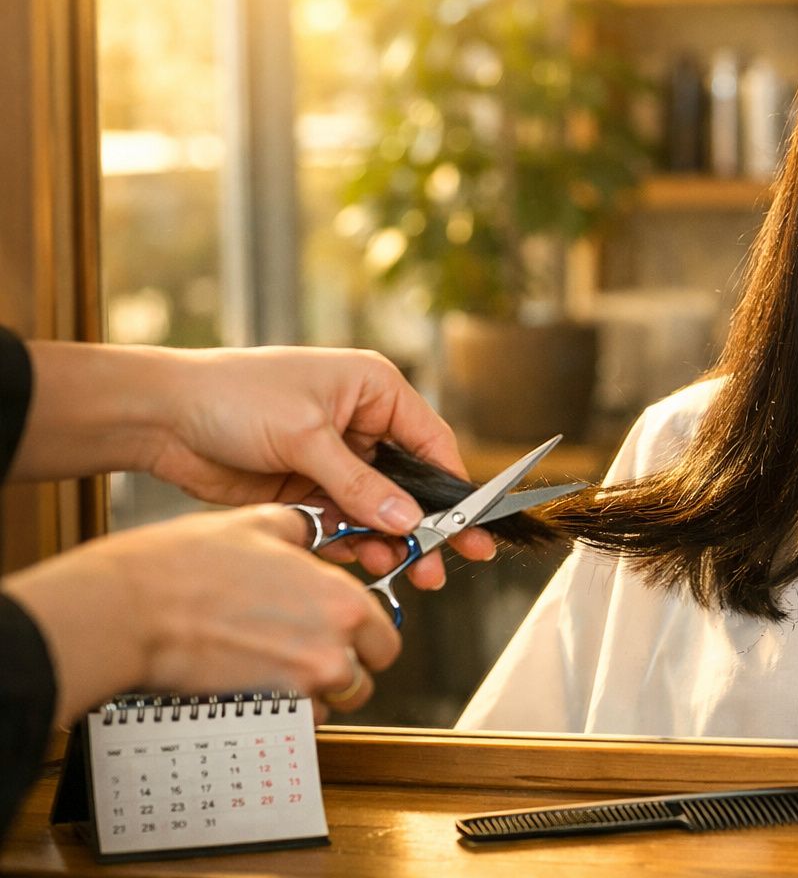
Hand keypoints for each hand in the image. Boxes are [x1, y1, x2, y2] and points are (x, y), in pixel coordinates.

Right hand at [2, 506, 401, 726]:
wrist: (130, 609)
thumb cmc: (185, 565)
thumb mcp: (257, 524)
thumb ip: (301, 530)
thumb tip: (311, 532)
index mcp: (340, 601)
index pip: (385, 638)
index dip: (368, 638)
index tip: (350, 635)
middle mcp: (331, 647)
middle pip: (363, 678)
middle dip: (345, 670)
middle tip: (312, 653)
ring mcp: (299, 684)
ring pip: (329, 704)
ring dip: (312, 693)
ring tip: (276, 666)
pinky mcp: (265, 709)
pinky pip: (292, 722)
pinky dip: (281, 710)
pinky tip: (254, 682)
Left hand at [20, 341, 494, 586]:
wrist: (161, 417)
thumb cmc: (234, 396)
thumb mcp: (306, 438)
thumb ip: (360, 486)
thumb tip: (408, 522)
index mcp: (373, 390)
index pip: (430, 442)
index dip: (453, 487)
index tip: (472, 526)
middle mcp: (360, 423)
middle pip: (409, 483)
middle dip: (426, 525)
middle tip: (446, 564)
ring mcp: (334, 459)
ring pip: (378, 510)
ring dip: (388, 540)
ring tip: (401, 571)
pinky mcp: (306, 489)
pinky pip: (343, 523)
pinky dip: (351, 543)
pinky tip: (359, 561)